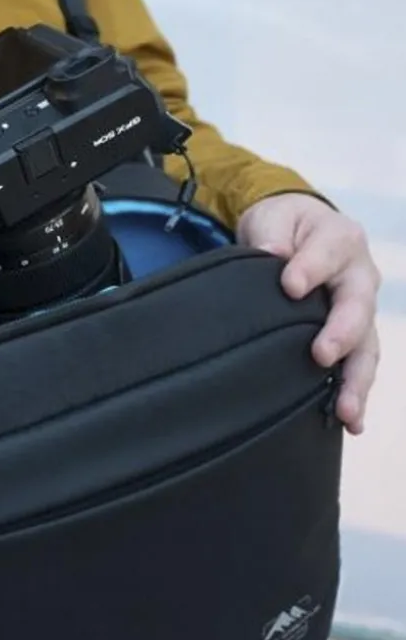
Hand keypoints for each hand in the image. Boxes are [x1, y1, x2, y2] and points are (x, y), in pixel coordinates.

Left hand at [236, 193, 380, 434]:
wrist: (298, 230)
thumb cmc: (284, 224)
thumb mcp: (274, 218)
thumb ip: (273, 234)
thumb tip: (272, 255)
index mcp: (340, 239)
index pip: (327, 255)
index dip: (309, 270)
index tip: (290, 286)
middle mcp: (360, 275)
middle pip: (358, 307)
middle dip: (342, 334)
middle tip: (321, 355)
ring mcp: (361, 307)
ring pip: (366, 345)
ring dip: (356, 378)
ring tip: (346, 411)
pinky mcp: (352, 332)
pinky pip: (358, 362)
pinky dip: (355, 391)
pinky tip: (351, 422)